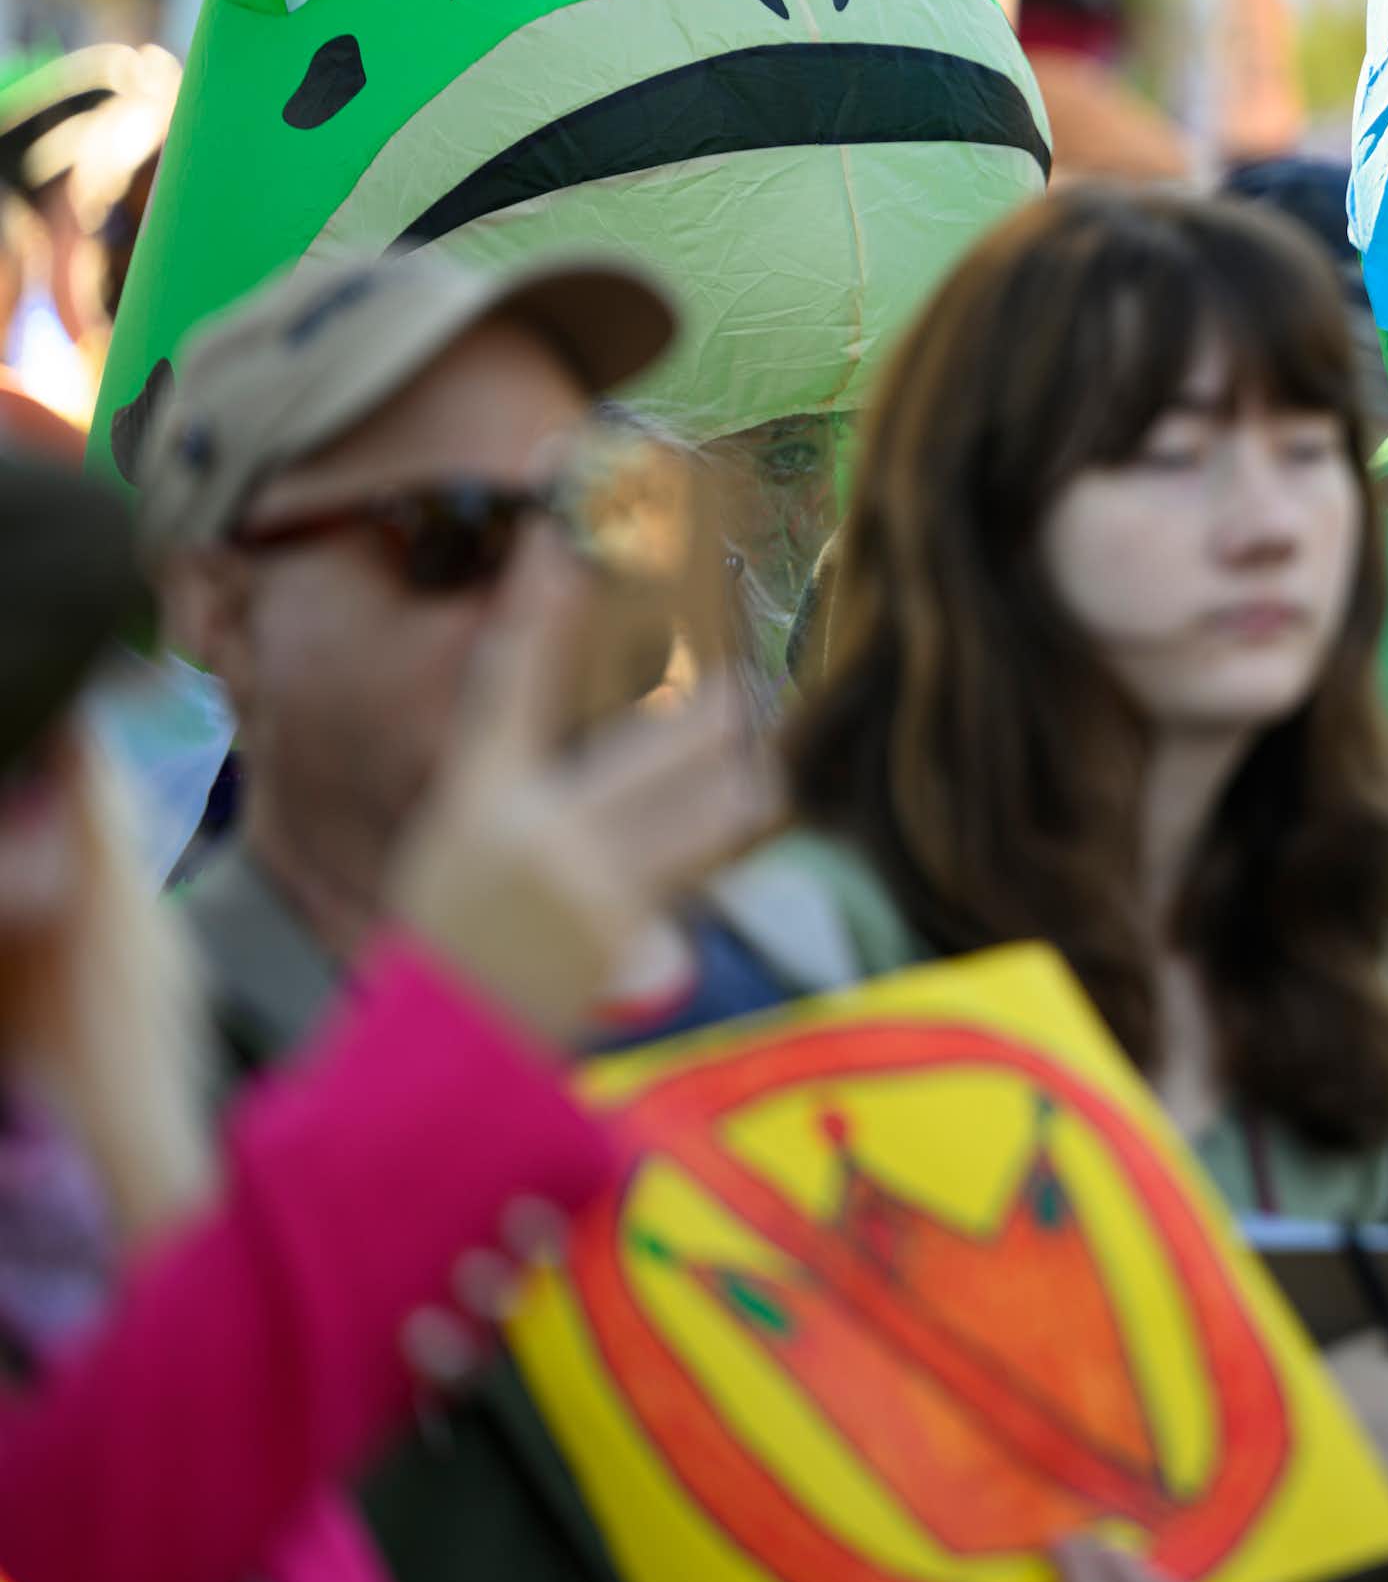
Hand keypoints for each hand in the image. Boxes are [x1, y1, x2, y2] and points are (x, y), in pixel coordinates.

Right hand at [385, 535, 782, 1041]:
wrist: (445, 1046)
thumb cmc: (449, 925)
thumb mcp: (456, 824)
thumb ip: (512, 749)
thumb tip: (563, 669)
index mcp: (482, 793)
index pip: (512, 672)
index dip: (541, 596)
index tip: (564, 535)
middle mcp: (543, 830)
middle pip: (676, 725)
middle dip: (724, 693)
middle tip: (735, 669)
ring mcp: (597, 883)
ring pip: (723, 792)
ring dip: (747, 760)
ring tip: (748, 741)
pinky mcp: (639, 929)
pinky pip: (715, 850)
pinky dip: (734, 817)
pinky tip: (737, 802)